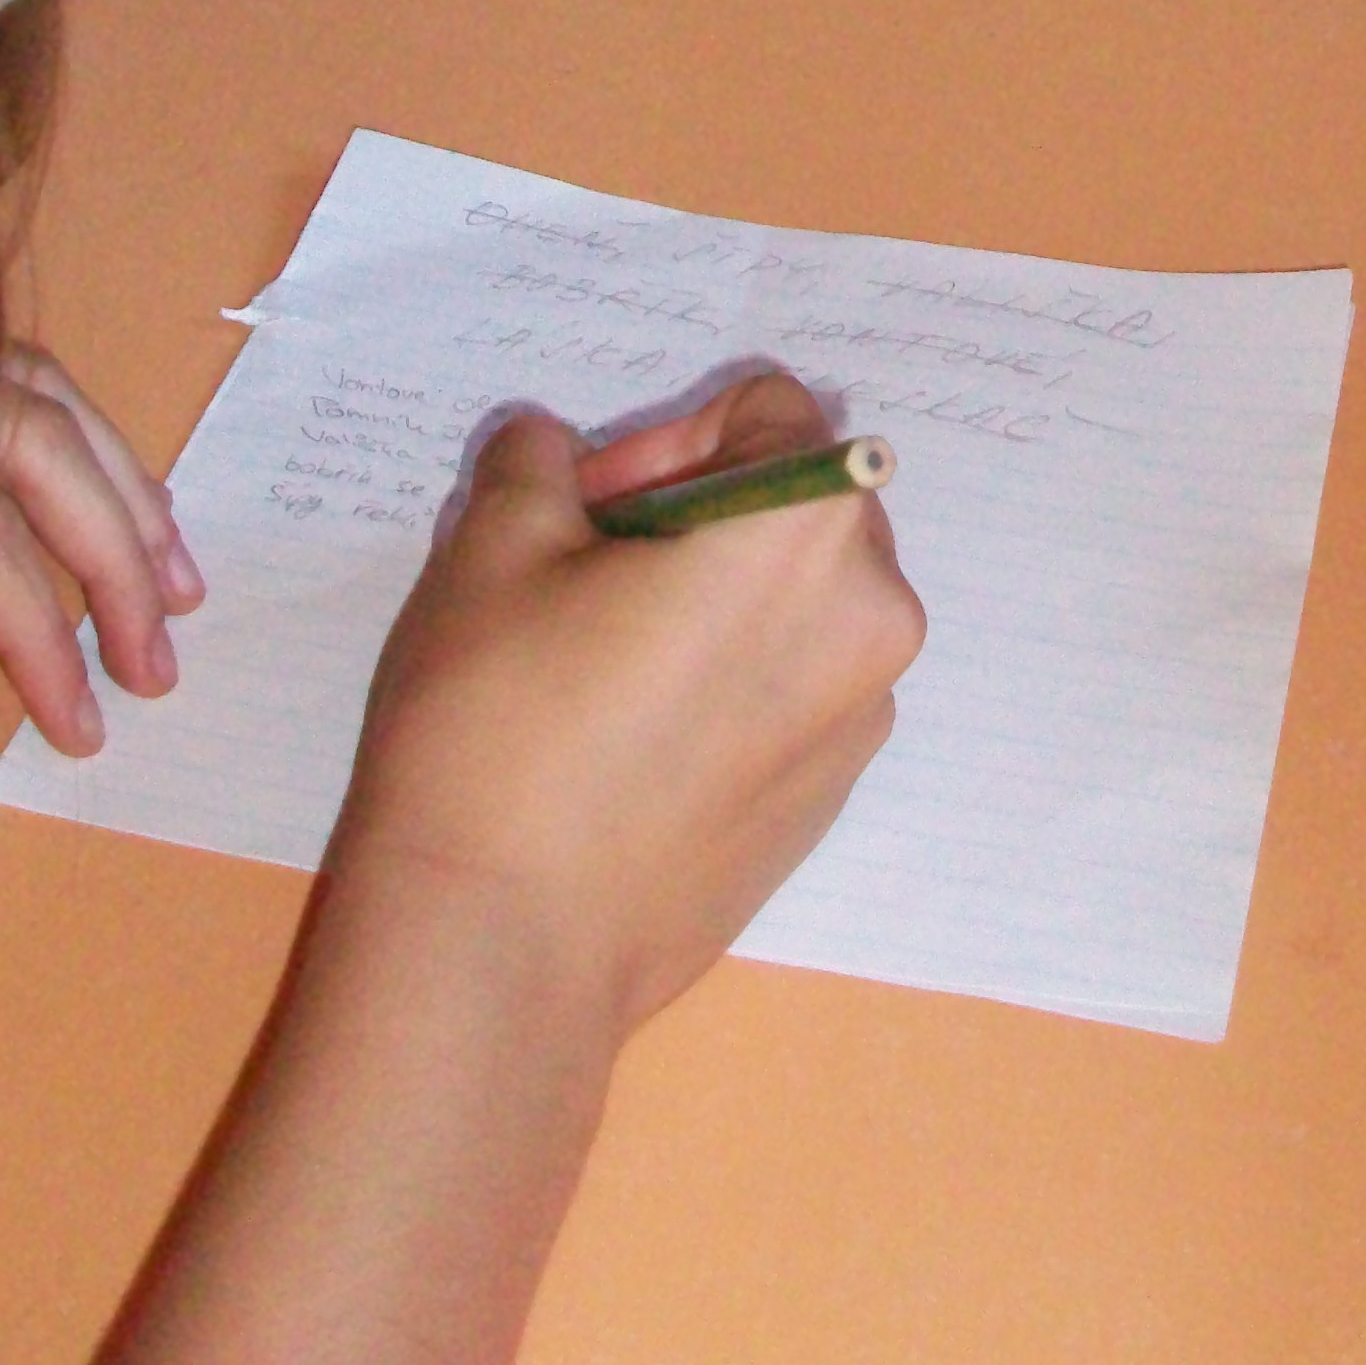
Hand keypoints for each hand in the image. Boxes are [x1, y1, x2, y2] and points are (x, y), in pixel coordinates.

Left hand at [0, 344, 204, 754]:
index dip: (41, 646)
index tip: (84, 727)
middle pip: (46, 465)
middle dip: (115, 573)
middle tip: (162, 673)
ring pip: (57, 413)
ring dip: (131, 502)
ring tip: (183, 589)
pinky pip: (42, 381)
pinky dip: (101, 441)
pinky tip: (134, 493)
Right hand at [338, 372, 924, 1038]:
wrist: (503, 952)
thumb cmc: (501, 728)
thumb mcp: (493, 550)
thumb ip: (539, 464)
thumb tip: (556, 452)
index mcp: (811, 536)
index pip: (772, 412)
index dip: (667, 436)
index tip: (587, 507)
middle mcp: (872, 623)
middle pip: (798, 505)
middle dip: (695, 509)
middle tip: (583, 563)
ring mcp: (858, 727)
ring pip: (798, 602)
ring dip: (714, 592)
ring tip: (597, 651)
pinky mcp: (827, 805)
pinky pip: (793, 690)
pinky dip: (729, 676)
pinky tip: (627, 736)